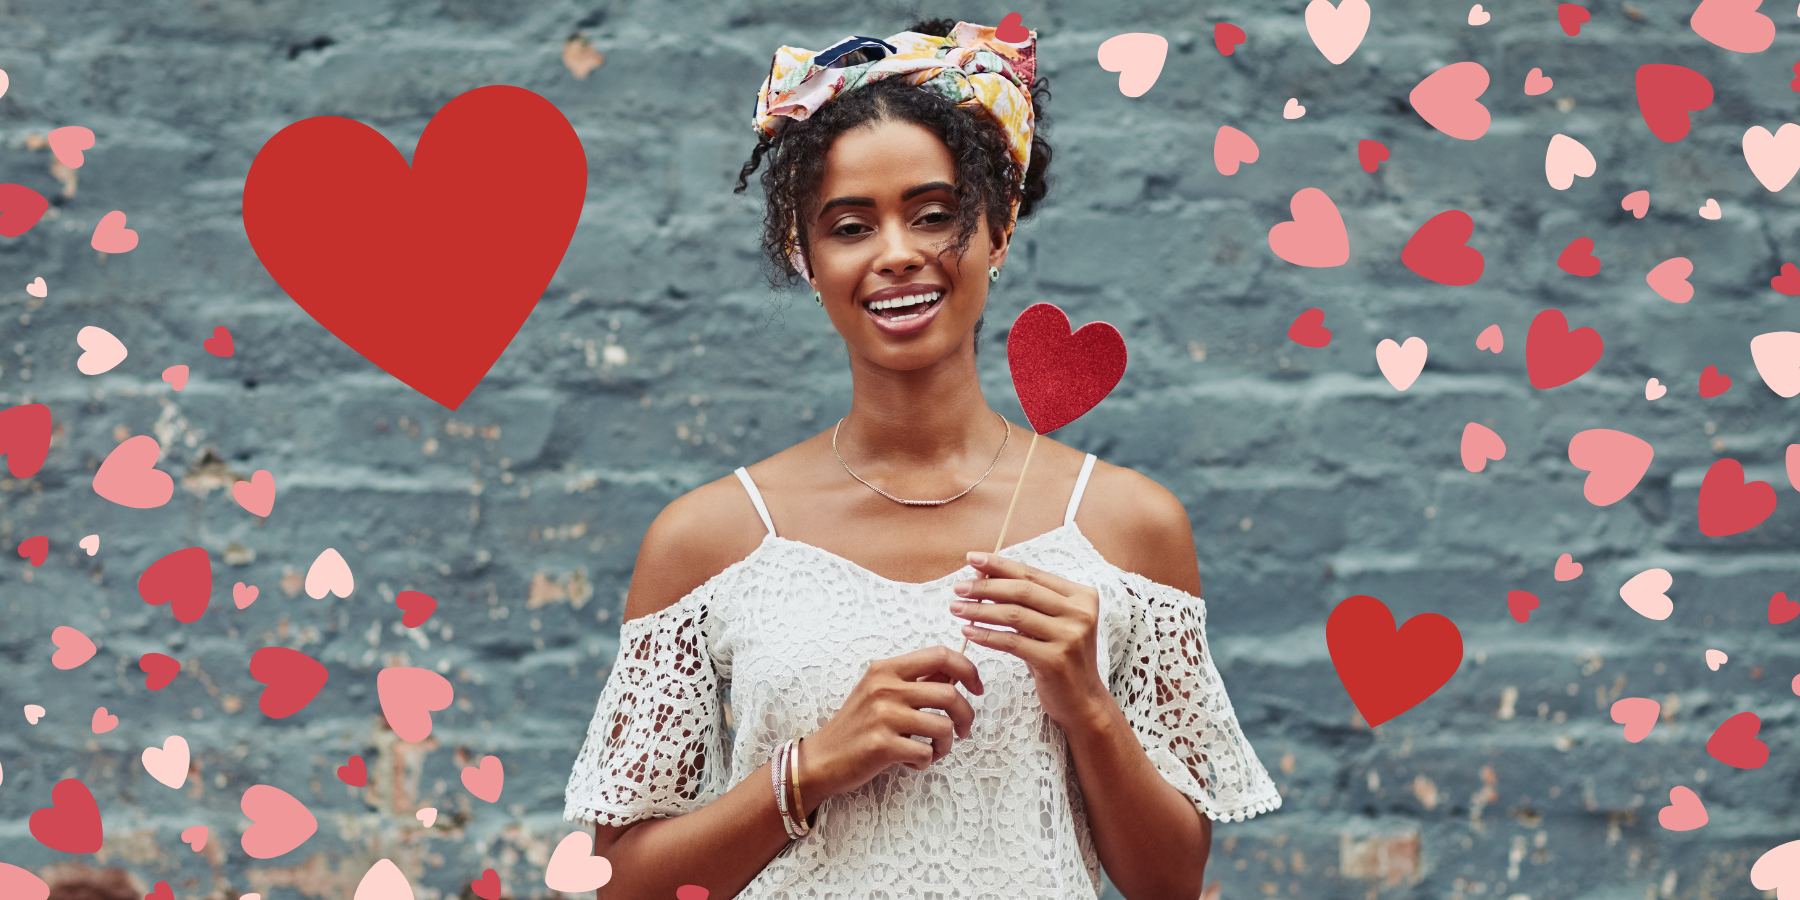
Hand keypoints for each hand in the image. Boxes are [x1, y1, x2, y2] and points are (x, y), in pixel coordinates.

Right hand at [804, 645, 984, 799]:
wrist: (822, 758)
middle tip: (963, 731)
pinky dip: (925, 761)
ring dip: (946, 744)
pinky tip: (909, 761)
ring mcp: (883, 715)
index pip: (940, 655)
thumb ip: (915, 681)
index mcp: (886, 669)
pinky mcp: (882, 745)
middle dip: (966, 716)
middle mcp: (885, 687)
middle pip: (950, 694)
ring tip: (932, 750)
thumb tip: (957, 674)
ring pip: (943, 726)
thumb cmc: (858, 726)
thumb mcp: (881, 692)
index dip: (968, 670)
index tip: (976, 689)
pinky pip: (926, 752)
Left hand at [947, 550, 1113, 731]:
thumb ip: (1025, 600)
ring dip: (980, 610)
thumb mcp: (1049, 624)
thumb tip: (982, 573)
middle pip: (1023, 591)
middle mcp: (1080, 613)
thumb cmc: (1059, 657)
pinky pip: (1012, 642)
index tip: (972, 559)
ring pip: (1015, 615)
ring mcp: (1071, 636)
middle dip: (986, 586)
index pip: (1033, 574)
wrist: (1083, 701)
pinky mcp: (1056, 660)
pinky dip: (986, 636)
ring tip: (957, 608)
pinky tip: (968, 632)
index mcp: (1082, 596)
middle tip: (959, 587)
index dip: (1000, 565)